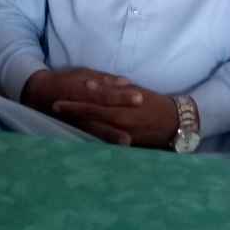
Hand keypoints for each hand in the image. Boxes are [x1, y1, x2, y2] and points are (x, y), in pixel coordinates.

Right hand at [21, 68, 144, 144]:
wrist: (39, 94)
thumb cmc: (66, 81)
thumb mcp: (84, 73)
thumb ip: (105, 79)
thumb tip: (126, 82)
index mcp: (84, 91)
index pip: (106, 95)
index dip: (122, 97)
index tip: (139, 98)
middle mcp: (80, 109)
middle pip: (102, 116)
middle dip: (118, 123)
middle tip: (137, 129)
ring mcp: (76, 122)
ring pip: (95, 132)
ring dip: (110, 138)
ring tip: (127, 144)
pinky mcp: (73, 131)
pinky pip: (88, 138)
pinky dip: (100, 143)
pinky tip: (112, 151)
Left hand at [52, 86, 178, 149]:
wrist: (175, 122)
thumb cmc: (155, 104)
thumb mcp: (135, 92)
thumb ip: (114, 89)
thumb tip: (91, 85)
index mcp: (122, 104)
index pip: (93, 103)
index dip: (75, 103)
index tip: (58, 101)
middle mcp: (120, 120)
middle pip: (90, 117)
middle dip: (72, 113)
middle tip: (54, 108)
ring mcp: (122, 134)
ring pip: (95, 130)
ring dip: (78, 126)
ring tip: (62, 122)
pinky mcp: (126, 145)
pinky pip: (106, 142)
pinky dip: (92, 138)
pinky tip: (80, 138)